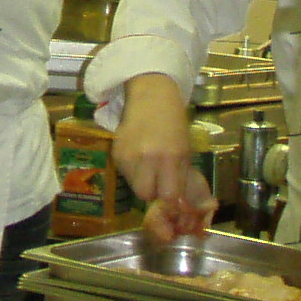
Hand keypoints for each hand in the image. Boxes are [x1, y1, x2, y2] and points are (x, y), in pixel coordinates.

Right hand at [111, 78, 211, 241]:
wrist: (150, 97)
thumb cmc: (174, 122)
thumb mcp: (184, 149)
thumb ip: (181, 176)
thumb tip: (179, 203)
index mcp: (170, 156)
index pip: (169, 195)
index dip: (171, 199)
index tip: (172, 195)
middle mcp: (148, 158)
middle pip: (146, 195)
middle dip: (153, 192)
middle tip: (159, 180)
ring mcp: (129, 156)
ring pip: (134, 187)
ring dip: (142, 182)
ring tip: (148, 165)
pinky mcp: (116, 153)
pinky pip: (125, 174)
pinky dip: (132, 171)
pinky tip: (138, 155)